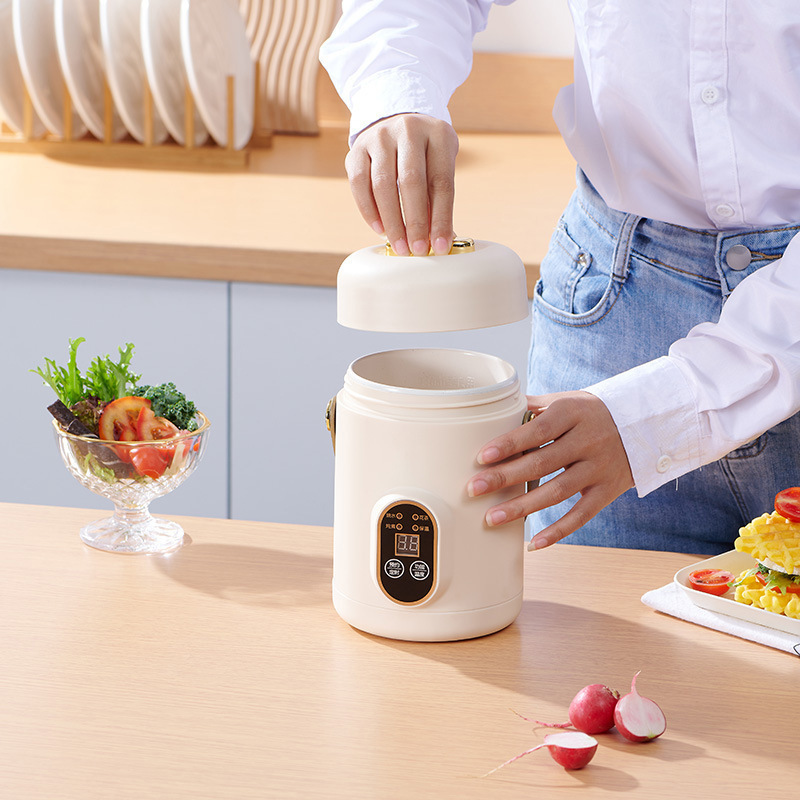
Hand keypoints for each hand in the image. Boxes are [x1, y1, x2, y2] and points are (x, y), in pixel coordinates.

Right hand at [345, 113, 458, 255]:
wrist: (396, 123)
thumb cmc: (424, 155)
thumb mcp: (439, 167)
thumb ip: (438, 200)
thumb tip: (441, 242)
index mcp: (438, 134)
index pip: (441, 182)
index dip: (441, 218)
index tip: (440, 246)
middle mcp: (408, 130)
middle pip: (411, 181)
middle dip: (415, 221)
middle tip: (417, 250)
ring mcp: (380, 136)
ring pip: (383, 184)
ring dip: (391, 221)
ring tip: (399, 245)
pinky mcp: (357, 148)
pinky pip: (359, 183)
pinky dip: (369, 210)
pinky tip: (379, 229)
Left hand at [466, 392, 634, 549]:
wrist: (644, 424)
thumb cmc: (590, 412)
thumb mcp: (565, 401)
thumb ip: (532, 407)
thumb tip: (493, 409)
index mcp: (573, 413)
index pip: (537, 430)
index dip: (509, 444)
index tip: (482, 457)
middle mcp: (588, 441)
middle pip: (542, 463)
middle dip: (505, 478)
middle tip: (474, 489)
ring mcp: (599, 468)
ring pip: (557, 492)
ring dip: (522, 507)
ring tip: (492, 517)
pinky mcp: (608, 490)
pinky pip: (582, 515)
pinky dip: (558, 531)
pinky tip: (534, 543)